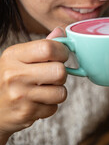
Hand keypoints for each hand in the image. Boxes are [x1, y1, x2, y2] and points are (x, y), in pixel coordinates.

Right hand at [0, 27, 68, 144]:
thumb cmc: (10, 78)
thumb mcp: (19, 57)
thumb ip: (42, 45)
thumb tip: (62, 31)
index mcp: (13, 55)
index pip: (48, 48)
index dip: (62, 51)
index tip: (60, 56)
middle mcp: (14, 75)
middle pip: (60, 71)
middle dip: (61, 74)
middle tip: (51, 76)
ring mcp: (20, 95)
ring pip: (61, 92)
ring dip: (57, 92)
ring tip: (44, 90)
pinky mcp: (26, 113)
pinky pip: (54, 108)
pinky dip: (49, 106)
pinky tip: (37, 102)